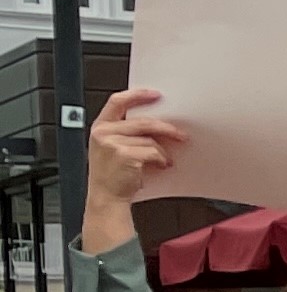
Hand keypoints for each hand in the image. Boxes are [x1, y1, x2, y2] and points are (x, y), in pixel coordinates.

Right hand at [83, 89, 185, 252]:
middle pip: (143, 121)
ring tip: (165, 160)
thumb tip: (157, 124)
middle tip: (181, 135)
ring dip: (163, 151)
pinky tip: (160, 166)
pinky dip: (161, 159)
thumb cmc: (113, 175)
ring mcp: (112, 143)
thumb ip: (127, 133)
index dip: (137, 95)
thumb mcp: (113, 147)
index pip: (117, 102)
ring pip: (150, 139)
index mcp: (100, 127)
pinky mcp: (124, 155)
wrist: (107, 197)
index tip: (156, 94)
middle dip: (167, 128)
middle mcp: (103, 132)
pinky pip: (153, 151)